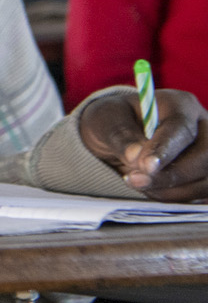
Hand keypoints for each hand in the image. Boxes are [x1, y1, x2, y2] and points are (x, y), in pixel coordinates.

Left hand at [80, 88, 207, 200]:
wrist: (117, 134)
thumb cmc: (113, 120)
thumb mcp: (106, 119)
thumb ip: (120, 135)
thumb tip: (135, 156)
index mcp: (180, 105)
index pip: (181, 129)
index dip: (165, 150)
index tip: (145, 166)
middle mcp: (202, 128)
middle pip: (205, 157)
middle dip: (171, 175)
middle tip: (136, 180)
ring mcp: (207, 154)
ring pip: (205, 180)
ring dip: (171, 190)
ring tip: (136, 182)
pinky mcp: (203, 177)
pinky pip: (199, 195)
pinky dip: (174, 197)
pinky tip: (150, 189)